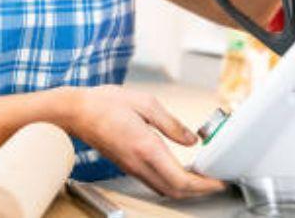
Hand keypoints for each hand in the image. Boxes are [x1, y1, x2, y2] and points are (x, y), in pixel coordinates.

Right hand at [67, 85, 226, 198]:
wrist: (76, 111)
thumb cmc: (105, 103)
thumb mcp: (145, 104)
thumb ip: (171, 124)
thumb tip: (192, 139)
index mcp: (146, 147)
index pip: (180, 180)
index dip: (203, 186)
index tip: (219, 181)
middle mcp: (138, 163)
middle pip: (174, 191)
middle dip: (199, 191)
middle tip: (216, 181)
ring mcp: (131, 167)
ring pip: (164, 190)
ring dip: (185, 188)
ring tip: (202, 177)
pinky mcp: (127, 166)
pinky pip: (154, 182)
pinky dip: (172, 182)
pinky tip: (180, 170)